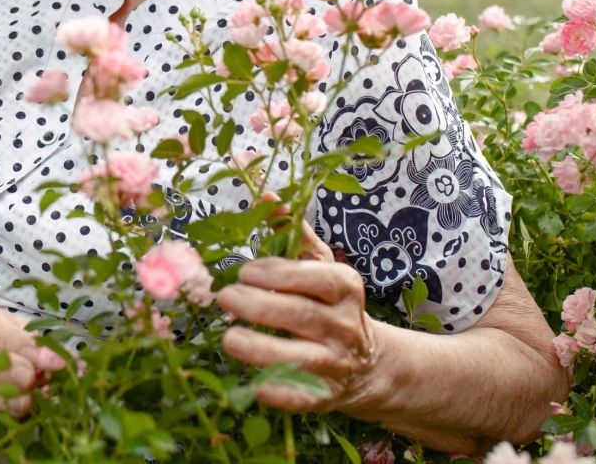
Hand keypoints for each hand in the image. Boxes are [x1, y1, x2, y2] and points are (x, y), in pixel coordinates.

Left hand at [216, 213, 382, 414]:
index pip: (314, 278)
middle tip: (225, 297)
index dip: (279, 273)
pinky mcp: (326, 396)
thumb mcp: (320, 266)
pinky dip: (278, 392)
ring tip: (228, 339)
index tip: (245, 271)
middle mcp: (344, 325)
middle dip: (261, 306)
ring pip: (300, 357)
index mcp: (344, 287)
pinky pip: (302, 397)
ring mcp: (335, 362)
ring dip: (262, 350)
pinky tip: (252, 386)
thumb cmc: (330, 304)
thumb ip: (294, 232)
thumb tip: (268, 198)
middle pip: (302, 315)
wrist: (369, 363)